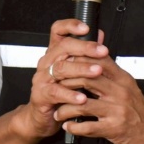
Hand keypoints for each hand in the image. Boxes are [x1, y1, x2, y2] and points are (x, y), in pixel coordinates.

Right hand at [11, 19, 110, 141]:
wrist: (43, 118)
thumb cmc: (61, 94)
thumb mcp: (75, 73)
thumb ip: (86, 54)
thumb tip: (99, 36)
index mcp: (55, 54)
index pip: (58, 32)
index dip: (70, 26)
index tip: (86, 28)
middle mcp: (47, 62)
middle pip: (63, 47)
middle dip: (85, 48)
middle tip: (102, 51)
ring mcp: (42, 78)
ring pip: (61, 68)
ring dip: (81, 69)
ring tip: (97, 71)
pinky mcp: (40, 95)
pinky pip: (55, 92)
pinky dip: (70, 94)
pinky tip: (83, 97)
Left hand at [53, 30, 143, 143]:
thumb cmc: (141, 114)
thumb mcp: (129, 88)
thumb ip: (112, 73)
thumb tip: (98, 57)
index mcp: (122, 79)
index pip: (97, 60)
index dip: (77, 60)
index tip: (63, 65)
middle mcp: (120, 91)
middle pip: (86, 78)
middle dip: (65, 83)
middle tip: (54, 89)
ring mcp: (117, 110)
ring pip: (82, 104)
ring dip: (65, 109)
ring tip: (58, 112)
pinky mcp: (114, 128)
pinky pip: (87, 127)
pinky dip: (73, 127)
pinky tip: (68, 126)